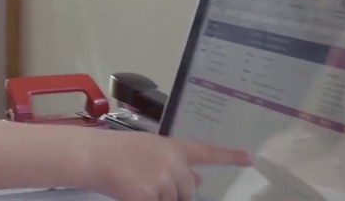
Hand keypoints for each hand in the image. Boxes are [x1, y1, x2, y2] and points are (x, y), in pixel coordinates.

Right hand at [85, 131, 251, 200]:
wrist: (95, 155)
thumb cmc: (120, 152)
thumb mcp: (151, 152)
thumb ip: (176, 165)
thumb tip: (200, 181)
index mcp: (174, 148)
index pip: (206, 152)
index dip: (229, 156)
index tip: (249, 159)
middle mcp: (173, 162)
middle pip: (189, 191)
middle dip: (174, 194)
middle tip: (149, 184)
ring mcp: (163, 179)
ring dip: (159, 199)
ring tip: (138, 184)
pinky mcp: (150, 195)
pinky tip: (133, 192)